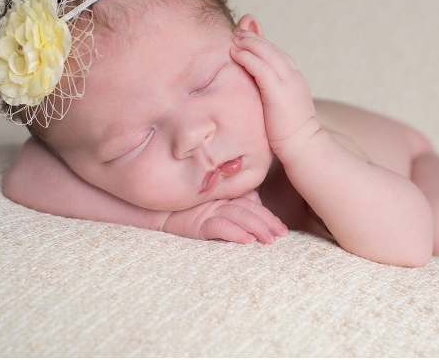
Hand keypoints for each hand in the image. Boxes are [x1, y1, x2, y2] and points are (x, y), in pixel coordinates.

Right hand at [161, 190, 287, 243]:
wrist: (156, 213)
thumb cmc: (185, 211)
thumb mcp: (214, 208)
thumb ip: (235, 202)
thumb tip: (256, 203)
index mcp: (227, 198)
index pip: (253, 205)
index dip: (269, 217)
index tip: (282, 230)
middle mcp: (220, 202)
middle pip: (249, 210)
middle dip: (267, 223)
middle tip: (281, 234)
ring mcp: (209, 211)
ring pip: (238, 216)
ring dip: (256, 228)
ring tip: (269, 239)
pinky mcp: (197, 223)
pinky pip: (219, 227)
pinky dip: (234, 233)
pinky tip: (246, 240)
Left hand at [230, 29, 320, 162]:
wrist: (303, 147)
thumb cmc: (288, 133)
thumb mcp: (279, 107)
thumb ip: (269, 93)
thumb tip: (257, 91)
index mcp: (295, 78)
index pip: (277, 53)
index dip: (261, 43)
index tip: (246, 37)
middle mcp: (294, 76)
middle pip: (272, 49)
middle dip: (254, 38)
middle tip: (238, 31)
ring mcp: (288, 82)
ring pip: (267, 53)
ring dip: (249, 43)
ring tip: (235, 38)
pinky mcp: (278, 92)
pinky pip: (261, 68)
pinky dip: (248, 58)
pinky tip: (235, 54)